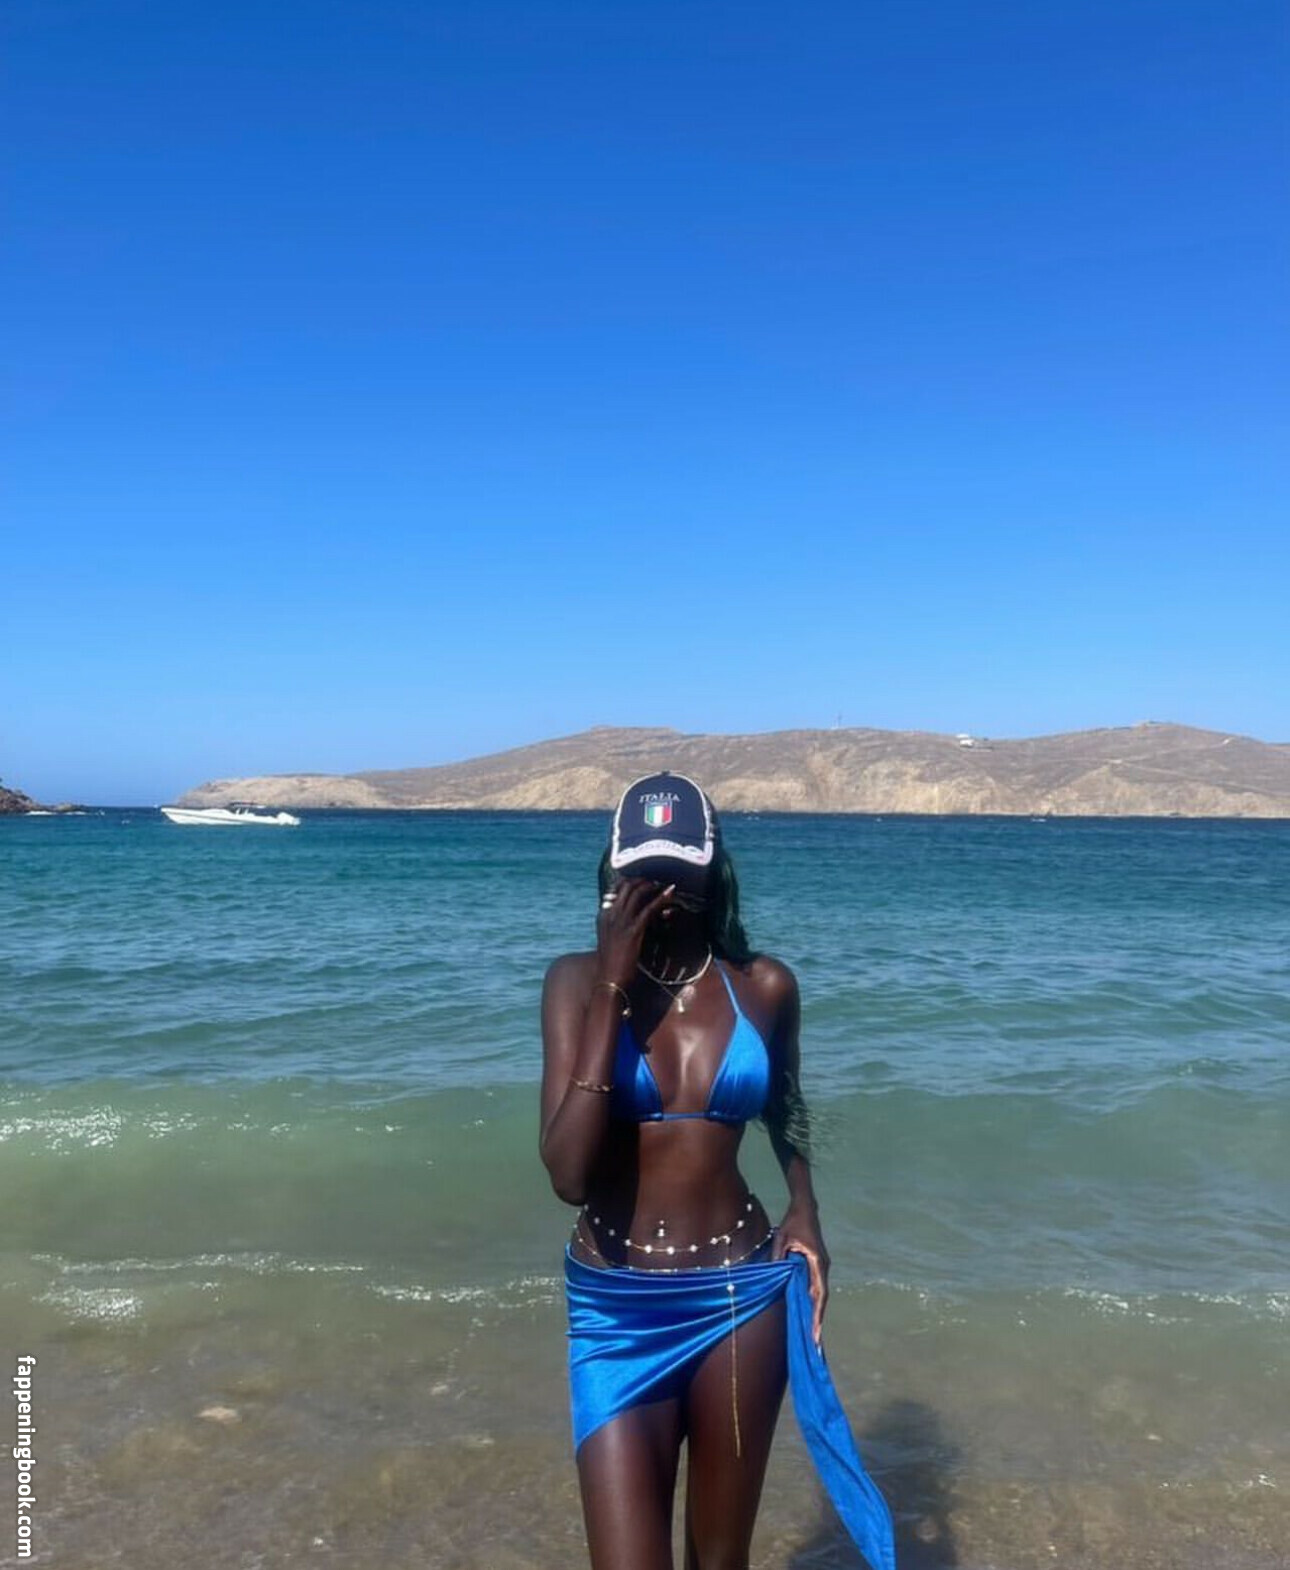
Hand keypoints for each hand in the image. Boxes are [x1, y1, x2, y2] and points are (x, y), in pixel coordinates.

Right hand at [596, 876, 675, 989]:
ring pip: (637, 893)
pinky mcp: (633, 930)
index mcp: (603, 916)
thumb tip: (634, 921)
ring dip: (652, 886)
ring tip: (663, 886)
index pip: (615, 890)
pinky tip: (670, 893)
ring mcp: (621, 921)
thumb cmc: (612, 964)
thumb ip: (618, 927)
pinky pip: (649, 908)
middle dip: (642, 881)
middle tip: (655, 882)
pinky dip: (661, 898)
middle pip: (626, 887)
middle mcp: (610, 914)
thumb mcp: (611, 940)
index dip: (630, 883)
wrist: (609, 979)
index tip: (642, 882)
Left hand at [772, 1205, 829, 1346]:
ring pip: (820, 1294)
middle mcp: (823, 1266)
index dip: (817, 1314)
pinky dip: (813, 1301)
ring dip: (816, 1312)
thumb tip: (774, 1274)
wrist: (805, 1208)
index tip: (816, 1332)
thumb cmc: (793, 1222)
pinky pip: (816, 1286)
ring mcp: (822, 1266)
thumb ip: (778, 1256)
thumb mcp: (781, 1238)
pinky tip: (808, 1313)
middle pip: (821, 1298)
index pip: (819, 1293)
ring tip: (812, 1334)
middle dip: (818, 1320)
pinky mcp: (818, 1265)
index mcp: (817, 1262)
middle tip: (815, 1343)